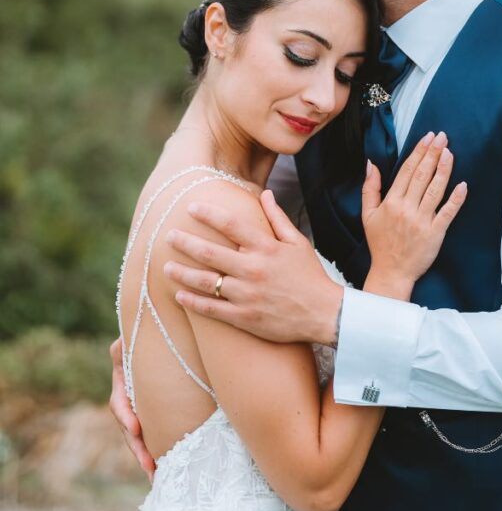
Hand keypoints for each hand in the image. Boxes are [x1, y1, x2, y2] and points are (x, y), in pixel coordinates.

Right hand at [109, 338, 155, 482]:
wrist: (160, 337)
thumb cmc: (145, 334)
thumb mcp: (132, 337)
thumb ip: (124, 344)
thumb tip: (119, 345)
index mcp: (123, 382)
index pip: (119, 403)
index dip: (125, 416)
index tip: (135, 428)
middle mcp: (130, 399)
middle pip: (130, 429)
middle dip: (138, 449)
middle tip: (149, 466)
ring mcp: (142, 409)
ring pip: (141, 438)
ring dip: (147, 457)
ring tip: (156, 475)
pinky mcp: (158, 415)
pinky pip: (156, 435)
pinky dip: (159, 453)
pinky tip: (165, 469)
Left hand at [164, 192, 342, 344]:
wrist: (326, 315)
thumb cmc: (310, 276)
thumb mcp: (298, 242)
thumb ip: (277, 218)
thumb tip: (264, 193)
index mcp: (266, 248)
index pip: (230, 224)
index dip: (208, 214)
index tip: (190, 207)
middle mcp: (253, 269)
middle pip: (210, 252)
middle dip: (186, 243)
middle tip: (169, 236)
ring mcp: (247, 295)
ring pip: (206, 282)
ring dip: (182, 273)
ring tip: (166, 266)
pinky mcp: (245, 317)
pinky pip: (213, 309)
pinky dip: (193, 302)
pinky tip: (179, 295)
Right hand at [362, 131, 466, 292]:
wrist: (391, 272)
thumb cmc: (380, 243)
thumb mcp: (367, 215)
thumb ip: (370, 188)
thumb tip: (371, 164)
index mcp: (391, 202)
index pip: (407, 171)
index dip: (419, 152)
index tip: (428, 137)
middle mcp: (406, 208)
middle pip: (422, 175)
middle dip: (433, 153)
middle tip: (442, 137)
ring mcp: (422, 221)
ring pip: (435, 190)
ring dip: (444, 169)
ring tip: (450, 152)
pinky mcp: (435, 233)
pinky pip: (447, 212)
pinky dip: (456, 198)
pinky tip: (463, 185)